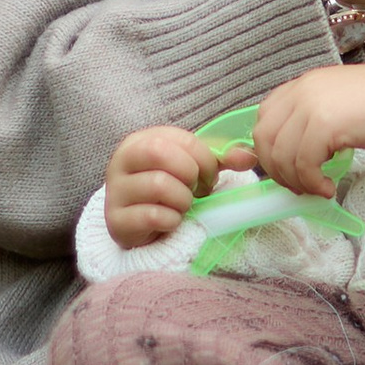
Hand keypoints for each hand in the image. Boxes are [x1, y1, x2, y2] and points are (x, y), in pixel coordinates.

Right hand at [104, 123, 219, 247]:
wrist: (141, 224)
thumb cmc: (169, 189)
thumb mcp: (192, 167)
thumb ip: (220, 158)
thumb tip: (249, 156)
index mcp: (141, 141)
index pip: (182, 139)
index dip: (204, 160)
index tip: (208, 177)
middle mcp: (122, 161)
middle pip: (161, 153)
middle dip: (189, 175)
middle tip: (195, 191)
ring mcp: (115, 191)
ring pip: (158, 185)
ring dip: (182, 200)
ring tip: (181, 206)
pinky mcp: (116, 221)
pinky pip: (153, 215)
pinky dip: (171, 220)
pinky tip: (171, 221)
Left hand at [244, 58, 364, 196]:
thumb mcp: (340, 103)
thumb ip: (314, 118)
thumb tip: (293, 154)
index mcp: (303, 84)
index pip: (264, 119)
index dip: (269, 150)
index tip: (287, 170)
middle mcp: (302, 90)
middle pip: (265, 139)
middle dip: (276, 170)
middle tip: (299, 187)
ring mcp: (312, 105)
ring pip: (281, 155)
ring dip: (296, 181)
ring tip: (317, 189)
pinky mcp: (326, 124)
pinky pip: (303, 164)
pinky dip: (311, 183)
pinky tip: (328, 188)